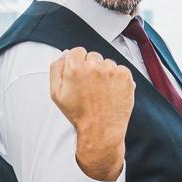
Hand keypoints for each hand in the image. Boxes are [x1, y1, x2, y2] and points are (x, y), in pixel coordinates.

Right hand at [49, 48, 133, 180]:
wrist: (100, 130)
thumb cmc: (79, 114)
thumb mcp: (56, 94)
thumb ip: (56, 69)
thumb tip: (63, 55)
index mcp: (75, 68)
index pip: (77, 51)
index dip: (78, 64)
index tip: (81, 75)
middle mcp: (94, 66)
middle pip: (93, 56)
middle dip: (91, 68)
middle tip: (91, 87)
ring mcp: (111, 70)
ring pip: (107, 63)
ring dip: (105, 73)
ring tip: (101, 91)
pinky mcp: (125, 76)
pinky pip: (121, 69)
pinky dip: (117, 78)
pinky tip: (111, 92)